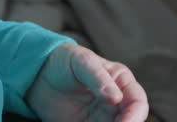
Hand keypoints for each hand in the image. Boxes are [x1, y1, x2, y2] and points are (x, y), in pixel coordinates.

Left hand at [26, 43, 148, 121]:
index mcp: (121, 81)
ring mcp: (103, 117)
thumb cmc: (65, 60)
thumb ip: (98, 77)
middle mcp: (117, 102)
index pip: (137, 101)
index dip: (134, 115)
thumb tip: (116, 98)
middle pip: (130, 121)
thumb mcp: (81, 62)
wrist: (39, 74)